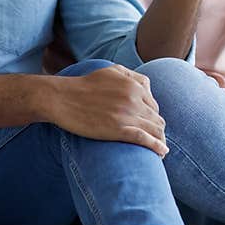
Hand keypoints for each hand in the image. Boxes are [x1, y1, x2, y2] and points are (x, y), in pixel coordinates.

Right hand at [50, 64, 168, 156]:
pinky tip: (162, 153)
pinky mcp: (119, 130)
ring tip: (160, 149)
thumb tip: (146, 86)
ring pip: (155, 129)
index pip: (154, 105)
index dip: (153, 117)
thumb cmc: (84, 85)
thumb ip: (131, 76)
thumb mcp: (111, 71)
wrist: (62, 98)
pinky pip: (146, 139)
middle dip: (158, 130)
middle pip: (157, 118)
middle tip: (155, 140)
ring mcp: (128, 115)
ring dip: (160, 140)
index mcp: (134, 85)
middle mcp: (135, 99)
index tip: (150, 126)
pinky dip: (157, 147)